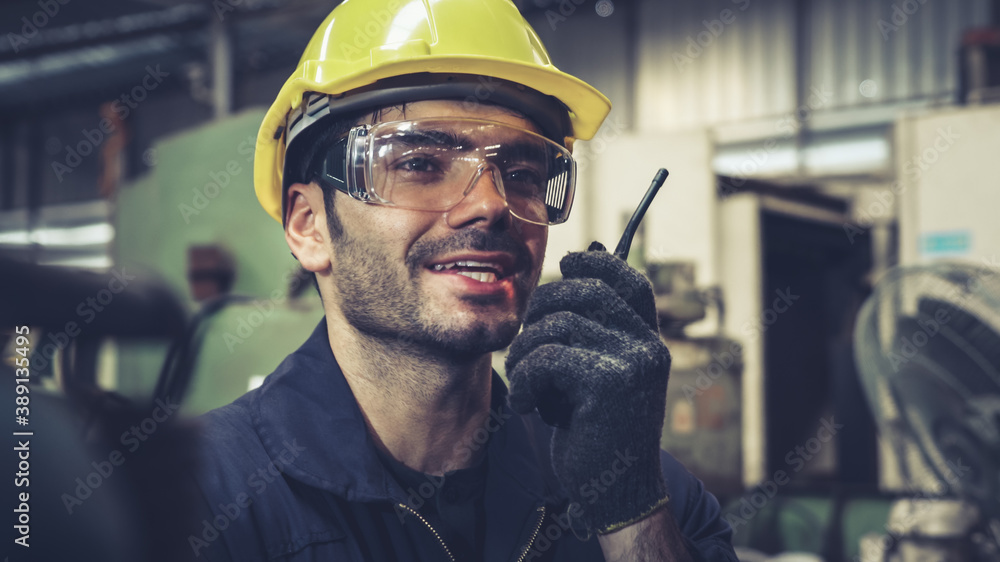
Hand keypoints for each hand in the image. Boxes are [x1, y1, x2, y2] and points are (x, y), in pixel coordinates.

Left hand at [506, 242, 671, 533]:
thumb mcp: (600, 375)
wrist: (616, 494)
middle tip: (525, 342)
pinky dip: (526, 379)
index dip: (596, 264)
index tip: (566, 264)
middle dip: (542, 308)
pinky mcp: (608, 384)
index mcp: (648, 342)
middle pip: (586, 292)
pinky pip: (548, 357)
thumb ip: (594, 331)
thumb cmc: (597, 433)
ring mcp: (633, 363)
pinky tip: (529, 406)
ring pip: (560, 324)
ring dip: (526, 351)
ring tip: (523, 382)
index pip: (629, 280)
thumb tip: (578, 263)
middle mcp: (648, 347)